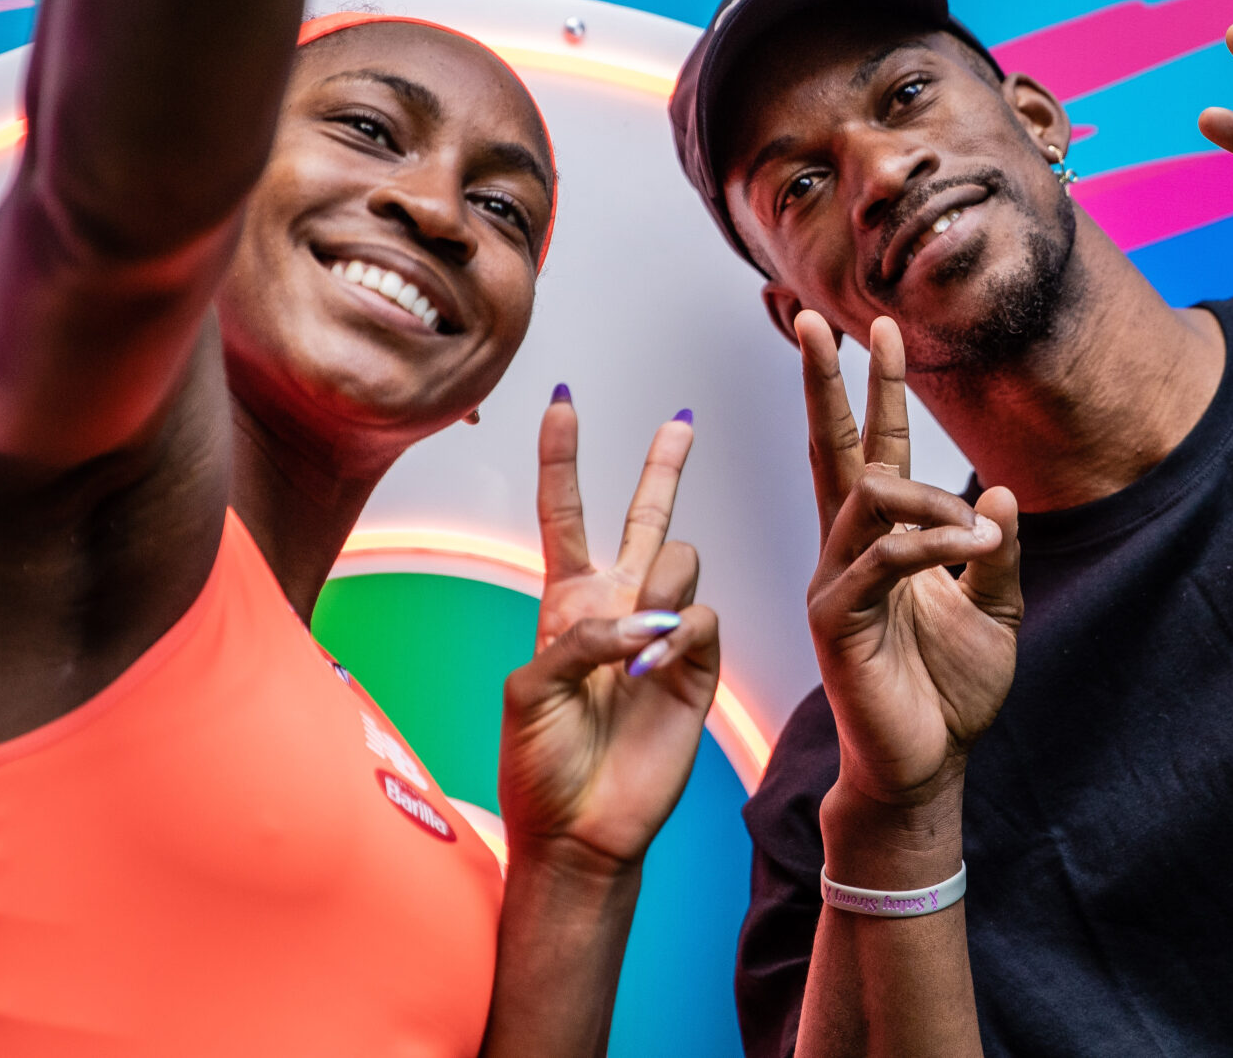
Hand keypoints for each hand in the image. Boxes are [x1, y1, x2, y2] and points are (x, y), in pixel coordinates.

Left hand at [496, 395, 719, 866]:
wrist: (580, 831)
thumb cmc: (538, 764)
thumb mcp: (528, 690)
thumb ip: (580, 637)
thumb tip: (647, 619)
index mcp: (565, 604)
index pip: (565, 513)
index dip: (562, 456)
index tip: (564, 400)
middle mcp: (619, 608)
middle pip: (646, 516)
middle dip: (664, 464)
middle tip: (680, 418)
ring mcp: (663, 636)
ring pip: (681, 560)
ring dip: (660, 591)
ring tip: (639, 647)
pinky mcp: (698, 668)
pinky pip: (703, 617)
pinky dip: (678, 636)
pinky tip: (653, 672)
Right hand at [799, 314, 1019, 814]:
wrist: (927, 767)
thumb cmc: (951, 692)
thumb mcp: (994, 609)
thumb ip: (994, 550)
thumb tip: (999, 492)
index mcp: (881, 543)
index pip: (873, 450)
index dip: (876, 390)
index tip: (881, 328)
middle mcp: (847, 551)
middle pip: (831, 450)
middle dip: (824, 383)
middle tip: (813, 319)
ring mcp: (835, 583)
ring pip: (868, 497)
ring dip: (930, 497)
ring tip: (974, 527)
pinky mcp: (837, 620)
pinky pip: (881, 559)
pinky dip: (930, 543)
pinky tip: (967, 545)